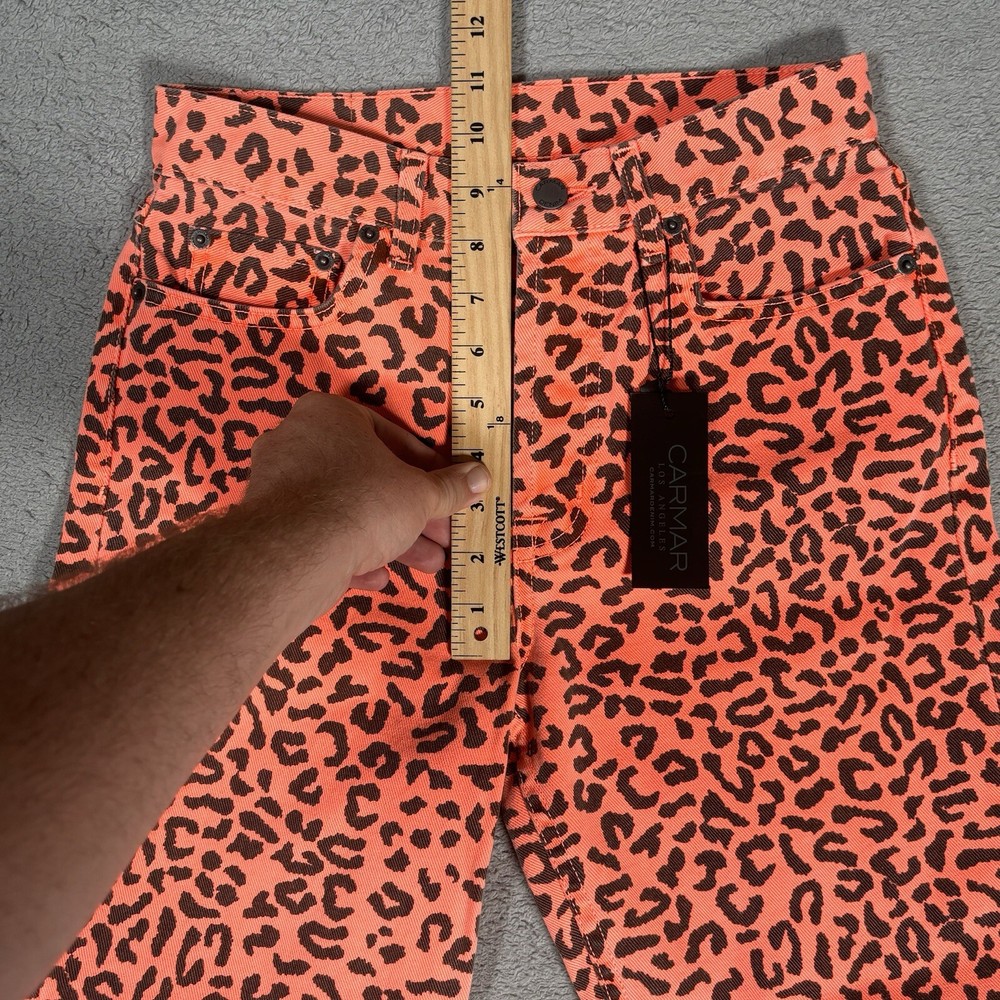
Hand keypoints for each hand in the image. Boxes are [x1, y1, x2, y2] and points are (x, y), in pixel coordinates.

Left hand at [243, 392, 490, 590]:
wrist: (297, 553)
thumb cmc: (360, 503)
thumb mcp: (420, 494)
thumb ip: (450, 486)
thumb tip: (480, 476)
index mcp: (330, 415)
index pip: (390, 436)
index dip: (427, 468)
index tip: (447, 490)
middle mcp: (297, 441)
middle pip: (368, 478)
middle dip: (412, 512)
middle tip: (443, 535)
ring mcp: (278, 485)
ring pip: (345, 510)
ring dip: (390, 538)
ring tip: (427, 563)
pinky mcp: (268, 526)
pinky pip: (317, 537)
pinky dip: (349, 555)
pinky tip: (376, 577)